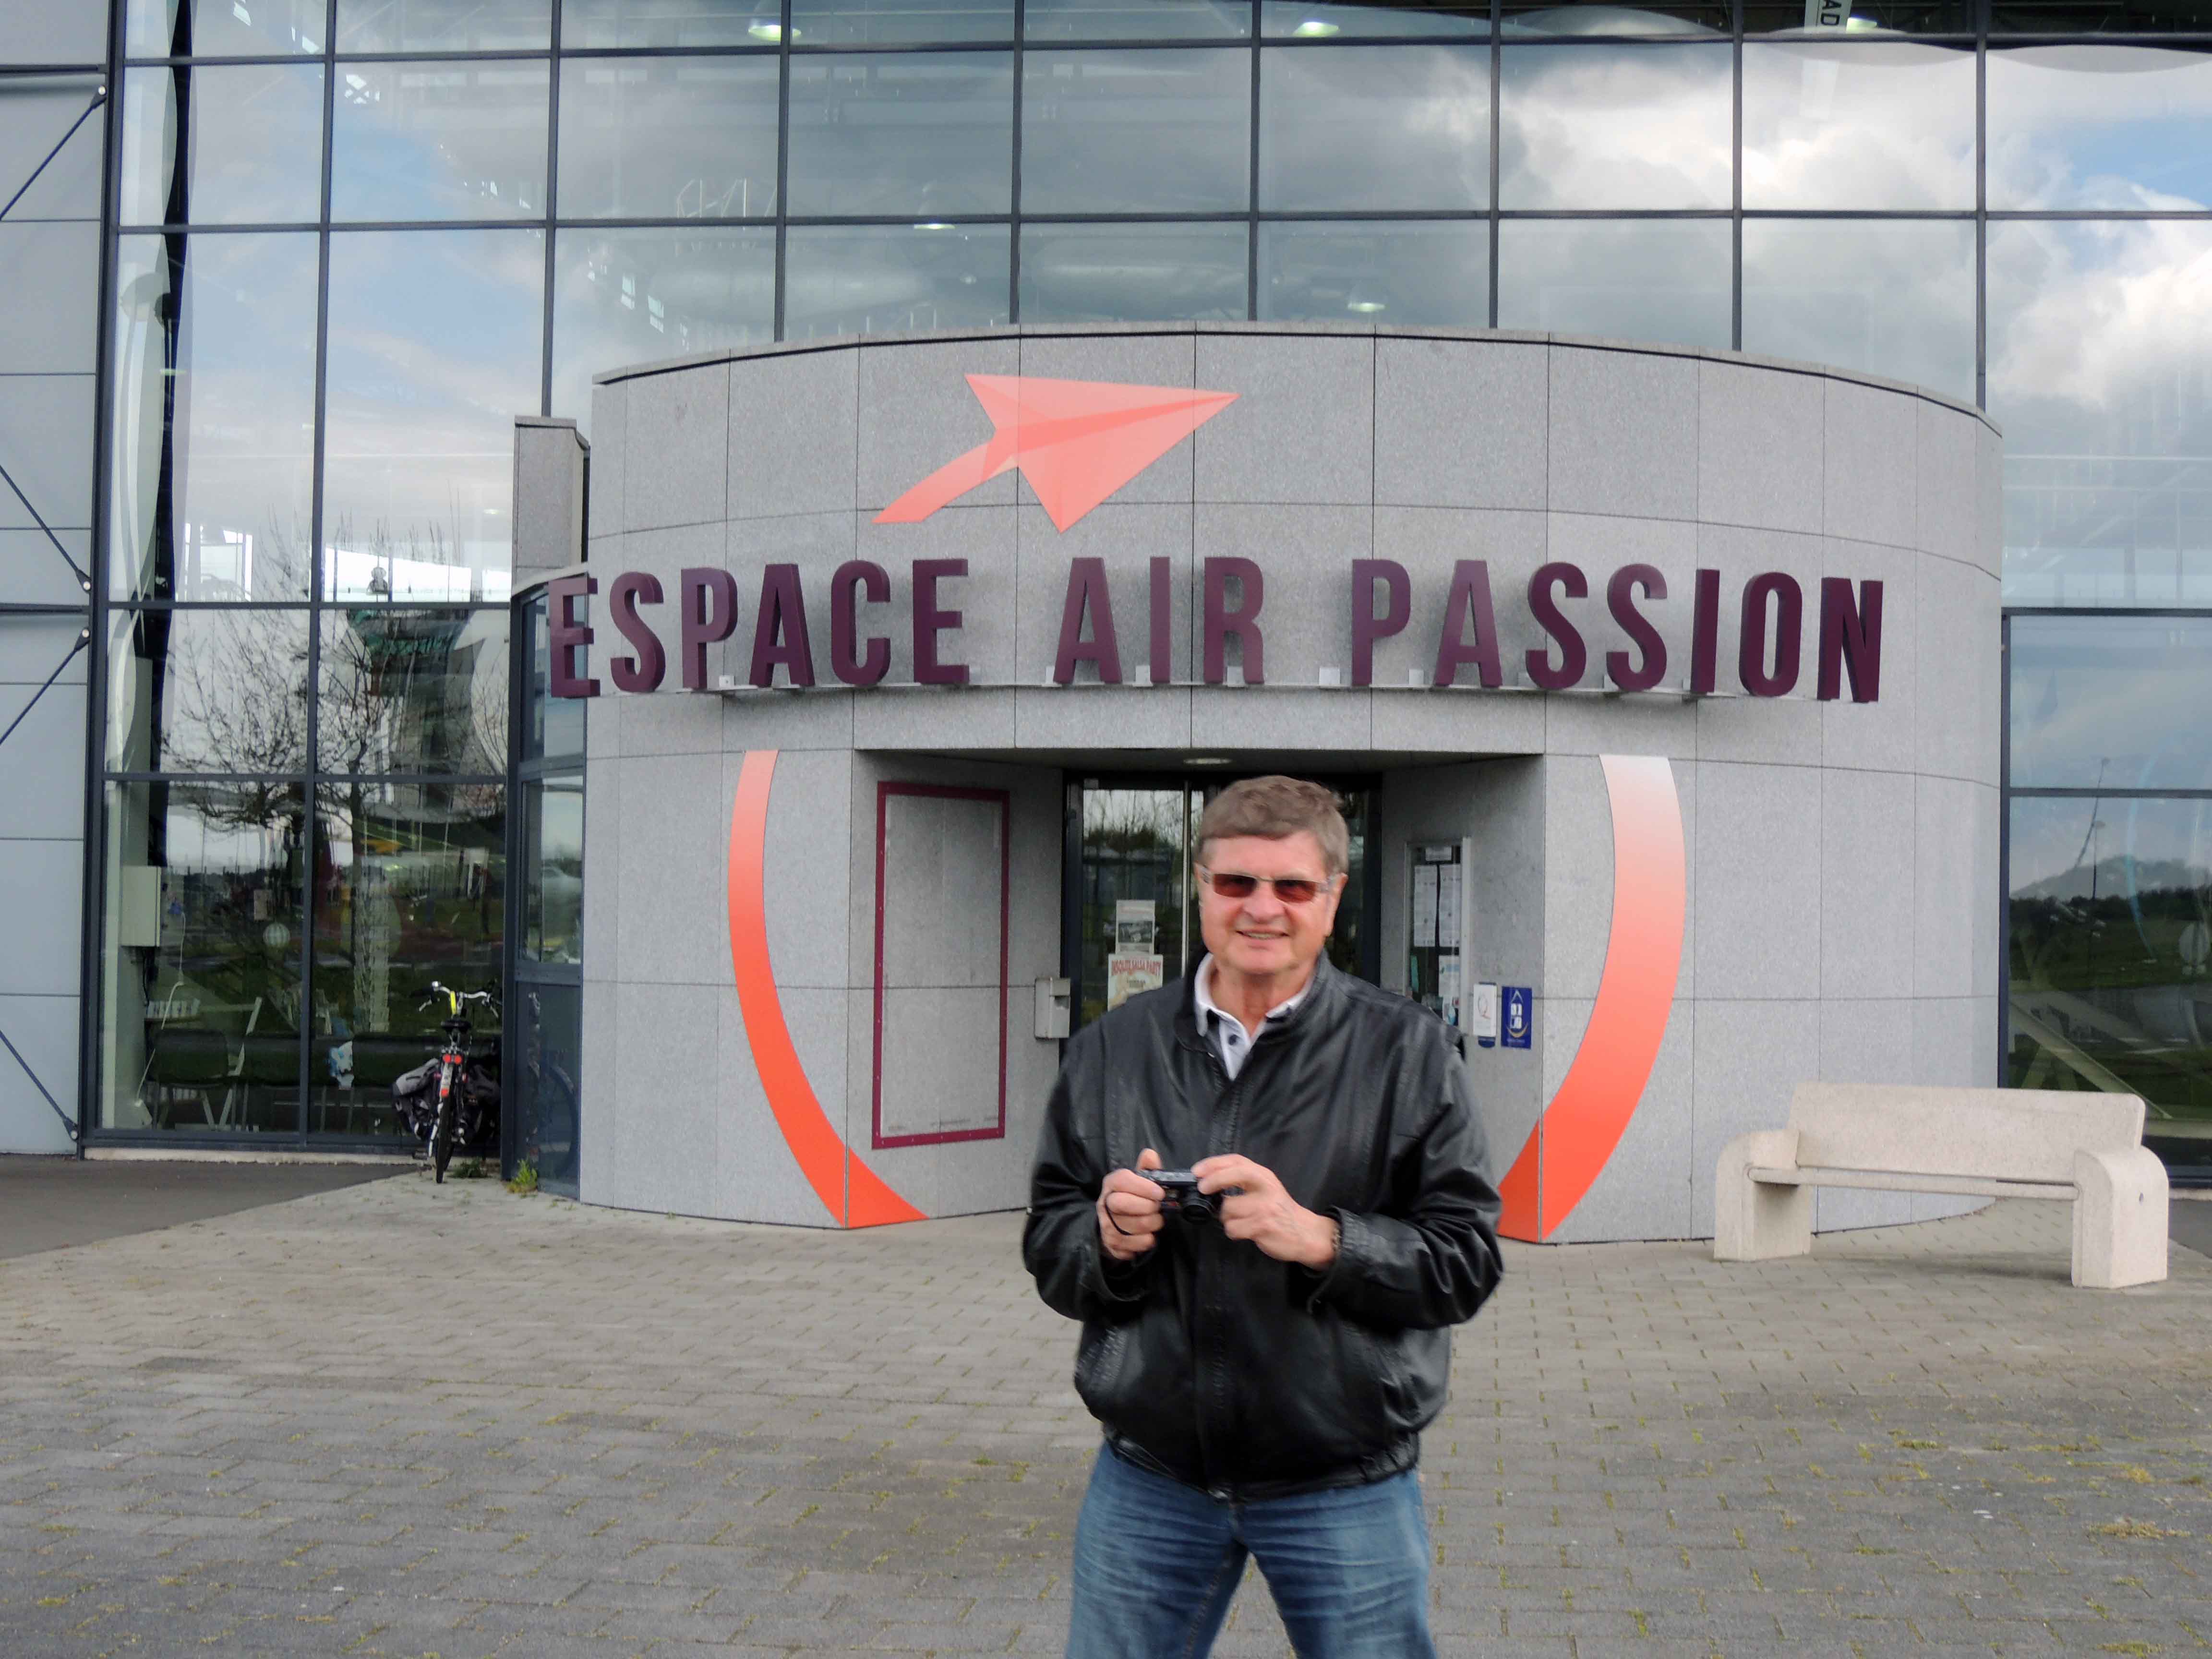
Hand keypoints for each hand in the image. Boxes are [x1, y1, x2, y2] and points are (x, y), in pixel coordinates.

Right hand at [1097, 1148, 1165, 1262]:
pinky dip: (1146, 1241)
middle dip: (1147, 1207)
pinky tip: (1148, 1235)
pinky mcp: (1112, 1245)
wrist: (1112, 1224)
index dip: (1142, 1186)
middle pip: (1122, 1204)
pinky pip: (1133, 1246)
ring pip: (1131, 1227)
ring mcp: (1106, 1226)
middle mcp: (1105, 1204)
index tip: (1160, 1193)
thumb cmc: (1130, 1198)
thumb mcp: (1138, 1181)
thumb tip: (1150, 1155)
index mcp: (1111, 1184)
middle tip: (1158, 1208)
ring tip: (1156, 1221)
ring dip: (1151, 1225)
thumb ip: (1146, 1168)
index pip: (1122, 1180)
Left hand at [1193, 1155, 1337, 1269]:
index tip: (1198, 1170)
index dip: (1214, 1163)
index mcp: (1264, 1176)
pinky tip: (1244, 1232)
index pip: (1237, 1161)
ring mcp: (1264, 1207)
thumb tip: (1209, 1182)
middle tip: (1202, 1187)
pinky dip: (1233, 1232)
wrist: (1306, 1234)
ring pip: (1227, 1210)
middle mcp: (1265, 1188)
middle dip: (1213, 1180)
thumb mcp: (1266, 1189)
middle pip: (1233, 1175)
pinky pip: (1233, 1229)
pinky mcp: (1261, 1226)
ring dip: (1226, 1218)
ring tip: (1238, 1221)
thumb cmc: (1280, 1211)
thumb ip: (1243, 1182)